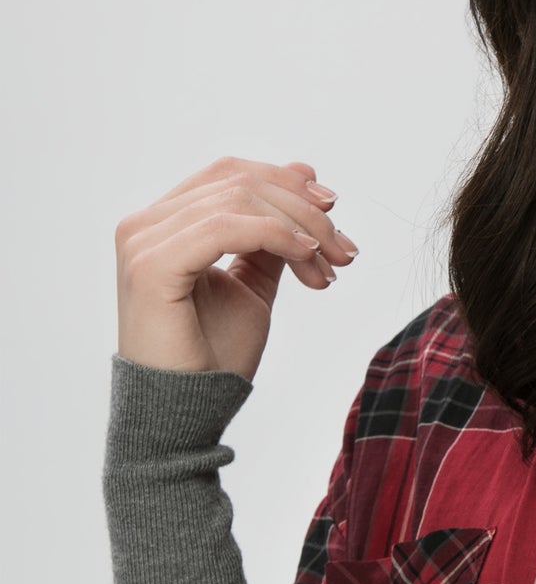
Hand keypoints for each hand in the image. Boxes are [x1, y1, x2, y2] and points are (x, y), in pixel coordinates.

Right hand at [114, 156, 358, 383]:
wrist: (187, 411)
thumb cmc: (215, 351)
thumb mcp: (256, 279)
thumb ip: (274, 230)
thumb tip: (305, 172)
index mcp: (163, 222)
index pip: (231, 174)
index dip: (287, 183)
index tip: (333, 211)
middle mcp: (144, 224)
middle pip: (240, 182)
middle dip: (304, 211)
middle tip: (344, 249)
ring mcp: (142, 242)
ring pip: (240, 200)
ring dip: (300, 229)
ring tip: (330, 265)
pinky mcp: (151, 265)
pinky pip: (226, 227)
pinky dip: (277, 236)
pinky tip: (307, 259)